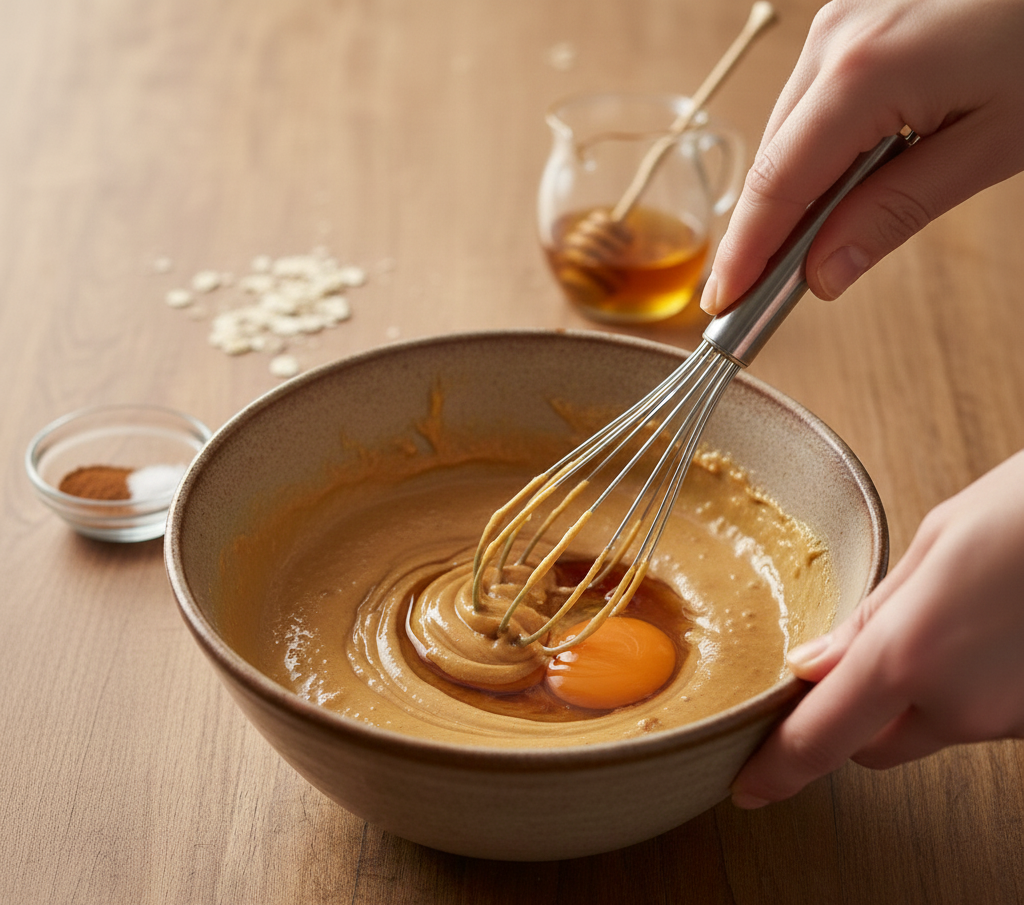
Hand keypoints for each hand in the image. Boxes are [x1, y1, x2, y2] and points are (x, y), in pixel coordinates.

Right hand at [701, 0, 1023, 313]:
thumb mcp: (990, 146)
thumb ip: (895, 212)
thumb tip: (822, 274)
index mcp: (861, 72)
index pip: (776, 185)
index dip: (744, 253)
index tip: (722, 304)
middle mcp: (833, 40)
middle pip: (773, 160)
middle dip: (765, 233)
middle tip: (765, 296)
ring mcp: (840, 22)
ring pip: (790, 132)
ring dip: (795, 195)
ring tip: (811, 248)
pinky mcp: (855, 19)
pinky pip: (813, 102)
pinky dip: (817, 153)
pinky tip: (841, 185)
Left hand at [731, 449, 1023, 807]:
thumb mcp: (931, 546)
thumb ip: (870, 617)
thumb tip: (814, 665)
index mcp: (910, 656)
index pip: (821, 738)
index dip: (778, 769)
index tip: (748, 787)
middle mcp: (961, 705)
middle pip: (873, 746)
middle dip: (850, 720)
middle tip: (842, 669)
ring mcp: (1009, 719)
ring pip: (930, 730)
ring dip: (912, 699)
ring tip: (938, 622)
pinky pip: (979, 715)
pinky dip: (961, 689)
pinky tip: (978, 632)